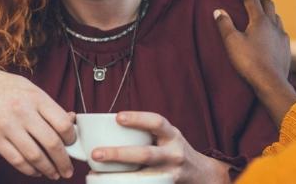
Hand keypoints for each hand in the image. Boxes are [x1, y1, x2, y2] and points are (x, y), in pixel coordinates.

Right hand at [0, 65, 75, 179]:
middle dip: (64, 161)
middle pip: (51, 143)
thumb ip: (48, 105)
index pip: (62, 123)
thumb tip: (71, 120)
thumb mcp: (28, 88)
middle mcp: (23, 112)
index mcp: (35, 97)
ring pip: (35, 156)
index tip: (72, 144)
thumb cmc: (2, 87)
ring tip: (55, 174)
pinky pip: (17, 160)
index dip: (71, 138)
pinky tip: (36, 171)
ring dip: (48, 169)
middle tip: (68, 169)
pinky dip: (30, 170)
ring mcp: (8, 126)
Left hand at [91, 112, 230, 182]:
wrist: (200, 173)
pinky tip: (110, 183)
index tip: (117, 117)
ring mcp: (170, 173)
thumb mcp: (166, 136)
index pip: (157, 122)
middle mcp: (173, 153)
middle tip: (96, 153)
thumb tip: (107, 129)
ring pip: (143, 175)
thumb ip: (146, 133)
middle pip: (146, 154)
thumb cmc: (172, 150)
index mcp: (171, 135)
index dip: (137, 119)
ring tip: (96, 172)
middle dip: (119, 154)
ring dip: (118, 175)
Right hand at [214, 0, 295, 125]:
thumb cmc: (249, 62)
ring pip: (276, 16)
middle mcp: (274, 25)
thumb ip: (224, 24)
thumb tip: (218, 11)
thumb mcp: (232, 42)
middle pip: (267, 3)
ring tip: (258, 12)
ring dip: (266, 10)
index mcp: (260, 20)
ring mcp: (282, 36)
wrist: (271, 83)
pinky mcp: (286, 48)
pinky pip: (280, 30)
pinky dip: (272, 25)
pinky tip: (269, 32)